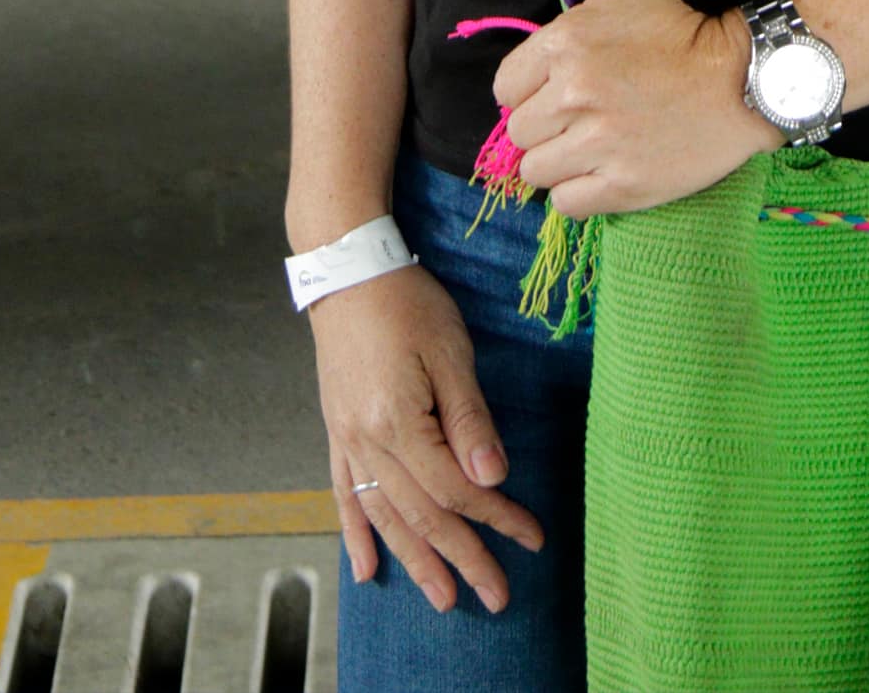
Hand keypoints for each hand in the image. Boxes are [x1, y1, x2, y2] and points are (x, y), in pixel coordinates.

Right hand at [312, 268, 546, 611]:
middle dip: (462, 559)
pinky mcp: (337, 432)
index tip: (531, 537)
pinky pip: (344, 496)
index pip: (455, 490)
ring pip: (383, 517)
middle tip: (496, 597)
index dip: (495, 518)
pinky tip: (367, 571)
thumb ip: (470, 419)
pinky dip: (356, 536)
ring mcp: (347, 441)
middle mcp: (367, 443)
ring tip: (442, 599)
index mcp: (398, 424)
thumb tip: (491, 480)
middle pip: (421, 516)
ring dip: (414, 562)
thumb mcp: (450, 351)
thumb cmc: (406, 303)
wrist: (347, 270)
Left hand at [489, 0, 766, 217]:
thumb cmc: (678, 31)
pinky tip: (604, 170)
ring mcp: (598, 145)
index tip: (561, 89)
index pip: (505, 88)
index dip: (530, 90)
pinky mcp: (621, 186)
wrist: (741, 80)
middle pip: (519, 132)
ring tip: (593, 145)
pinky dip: (580, 192)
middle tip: (584, 117)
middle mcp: (574, 96)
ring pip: (536, 171)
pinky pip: (566, 204)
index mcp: (565, 46)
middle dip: (546, 126)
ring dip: (559, 162)